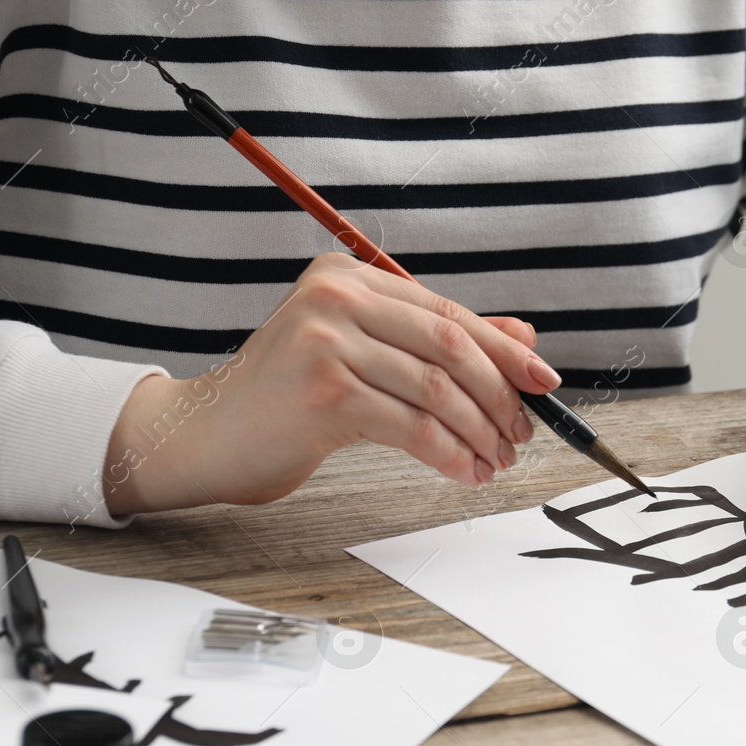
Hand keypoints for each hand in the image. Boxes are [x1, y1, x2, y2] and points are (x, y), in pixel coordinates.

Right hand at [102, 253, 556, 514]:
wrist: (203, 438)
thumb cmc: (282, 402)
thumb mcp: (362, 359)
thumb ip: (431, 342)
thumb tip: (523, 341)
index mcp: (346, 275)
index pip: (447, 310)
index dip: (504, 350)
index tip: (542, 384)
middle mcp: (336, 295)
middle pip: (450, 343)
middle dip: (499, 394)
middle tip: (522, 431)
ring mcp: (326, 339)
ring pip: (437, 388)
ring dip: (480, 432)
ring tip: (495, 459)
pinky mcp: (324, 390)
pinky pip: (412, 424)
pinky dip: (449, 452)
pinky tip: (464, 470)